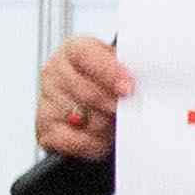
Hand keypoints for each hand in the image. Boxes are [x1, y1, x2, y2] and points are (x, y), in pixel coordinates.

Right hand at [34, 32, 131, 158]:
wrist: (98, 104)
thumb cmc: (110, 83)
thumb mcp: (121, 67)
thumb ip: (131, 70)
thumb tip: (148, 83)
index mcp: (73, 50)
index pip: (86, 55)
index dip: (109, 72)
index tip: (129, 88)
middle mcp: (55, 73)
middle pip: (87, 92)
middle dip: (114, 105)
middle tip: (131, 110)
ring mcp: (46, 101)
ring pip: (85, 119)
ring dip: (107, 125)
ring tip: (116, 122)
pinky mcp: (46, 130)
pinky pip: (74, 142)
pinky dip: (94, 144)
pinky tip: (103, 137)